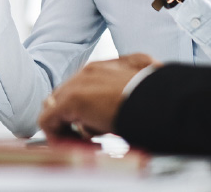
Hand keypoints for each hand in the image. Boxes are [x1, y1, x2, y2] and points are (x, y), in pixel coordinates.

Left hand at [38, 54, 157, 142]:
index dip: (88, 108)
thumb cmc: (162, 97)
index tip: (102, 125)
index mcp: (108, 67)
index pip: (85, 86)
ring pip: (56, 107)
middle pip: (67, 96)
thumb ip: (137, 81)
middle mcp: (89, 72)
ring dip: (68, 126)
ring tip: (90, 141)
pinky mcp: (70, 102)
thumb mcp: (150, 81)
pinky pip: (48, 120)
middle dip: (78, 118)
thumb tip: (148, 76)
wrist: (162, 101)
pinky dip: (56, 135)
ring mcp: (78, 85)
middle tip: (96, 136)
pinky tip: (74, 144)